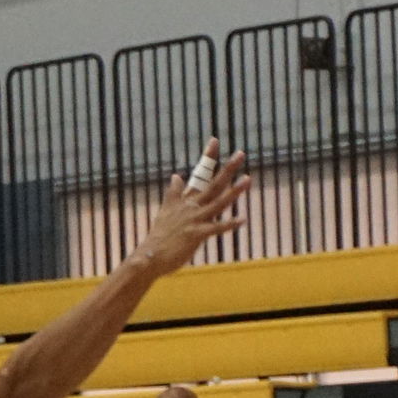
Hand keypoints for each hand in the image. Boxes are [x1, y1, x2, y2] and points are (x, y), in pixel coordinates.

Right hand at [132, 142, 249, 274]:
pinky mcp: (196, 235)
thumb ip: (174, 193)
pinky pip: (216, 228)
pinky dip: (229, 224)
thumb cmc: (158, 237)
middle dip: (228, 169)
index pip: (198, 174)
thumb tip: (176, 175)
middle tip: (241, 154)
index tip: (215, 140)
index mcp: (185, 200)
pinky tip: (242, 219)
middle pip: (213, 184)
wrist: (149, 257)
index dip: (207, 157)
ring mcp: (194, 220)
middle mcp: (191, 207)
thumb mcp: (165, 210)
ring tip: (248, 179)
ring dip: (234, 191)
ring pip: (218, 202)